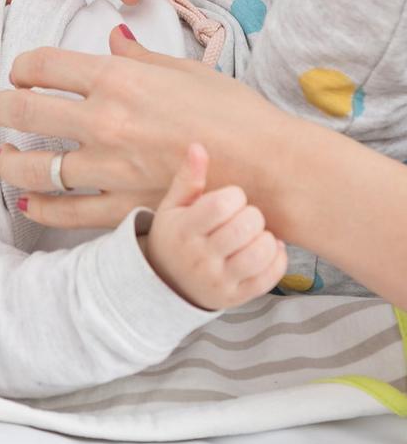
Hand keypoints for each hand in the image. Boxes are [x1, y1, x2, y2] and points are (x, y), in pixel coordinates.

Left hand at [0, 26, 287, 228]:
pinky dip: (39, 208)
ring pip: (32, 166)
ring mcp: (109, 168)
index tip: (22, 72)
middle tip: (5, 108)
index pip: (44, 64)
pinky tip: (27, 203)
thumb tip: (113, 38)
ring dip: (10, 161)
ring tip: (5, 158)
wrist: (272, 169)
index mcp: (118, 79)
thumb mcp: (187, 71)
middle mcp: (104, 121)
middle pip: (22, 110)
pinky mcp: (121, 207)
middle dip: (3, 106)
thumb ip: (140, 57)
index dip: (23, 66)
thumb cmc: (236, 114)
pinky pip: (64, 212)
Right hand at [142, 144, 286, 309]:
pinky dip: (276, 258)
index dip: (234, 196)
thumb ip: (188, 178)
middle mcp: (200, 258)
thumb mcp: (173, 206)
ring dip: (265, 237)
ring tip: (254, 234)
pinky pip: (270, 277)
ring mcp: (219, 280)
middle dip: (252, 215)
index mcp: (183, 230)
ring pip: (260, 253)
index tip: (229, 200)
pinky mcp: (236, 296)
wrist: (166, 283)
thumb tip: (197, 146)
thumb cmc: (175, 235)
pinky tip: (265, 249)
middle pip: (245, 227)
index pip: (221, 205)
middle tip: (242, 217)